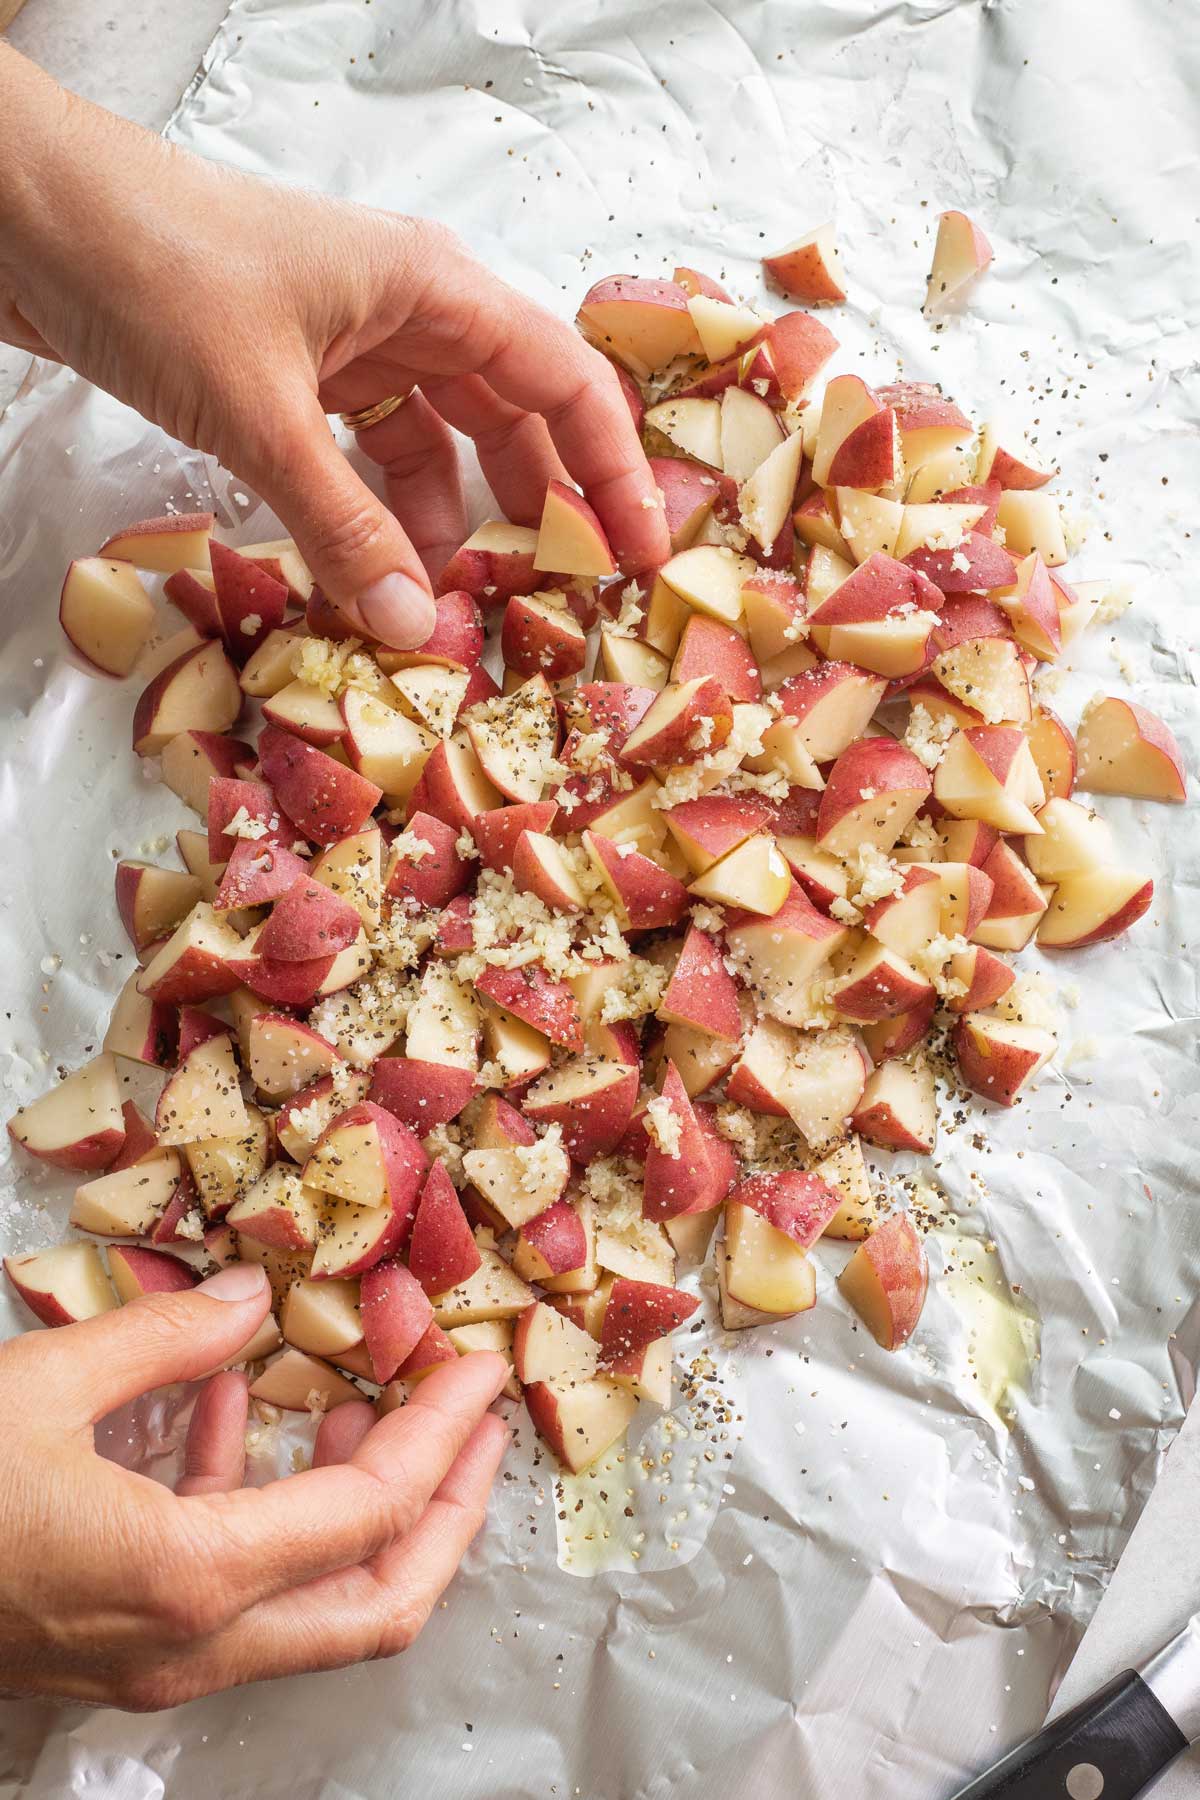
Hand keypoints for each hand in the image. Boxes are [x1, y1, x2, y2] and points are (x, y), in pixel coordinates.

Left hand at [0, 46, 668, 645]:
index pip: (563, 381)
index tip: (638, 556)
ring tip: (447, 610)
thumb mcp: (259, 411)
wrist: (18, 211)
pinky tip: (368, 577)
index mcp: (432, 288)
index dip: (612, 471)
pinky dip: (369, 521)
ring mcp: (346, 349)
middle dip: (537, 511)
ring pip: (433, 451)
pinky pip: (359, 464)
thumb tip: (410, 628)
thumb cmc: (148, 262)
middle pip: (510, 421)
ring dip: (442, 529)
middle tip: (559, 603)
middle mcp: (406, 314)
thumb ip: (341, 526)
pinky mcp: (288, 383)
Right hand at [0, 1261, 509, 1708]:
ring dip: (362, 1503)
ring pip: (312, 1602)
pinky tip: (236, 1407)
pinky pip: (227, 1576)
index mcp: (192, 1581)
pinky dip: (258, 1495)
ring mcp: (156, 1657)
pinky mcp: (118, 1639)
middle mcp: (192, 1643)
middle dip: (448, 1509)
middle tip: (479, 1423)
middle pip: (378, 1603)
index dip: (444, 1436)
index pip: (374, 1513)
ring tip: (371, 1397)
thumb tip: (250, 1297)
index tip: (480, 1373)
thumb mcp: (46, 1386)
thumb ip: (169, 1336)